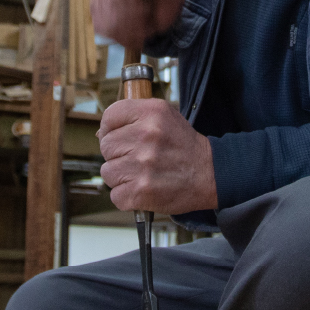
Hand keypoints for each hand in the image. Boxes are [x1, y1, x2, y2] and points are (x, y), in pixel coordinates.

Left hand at [98, 98, 216, 213]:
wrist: (210, 174)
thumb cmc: (184, 146)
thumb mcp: (165, 116)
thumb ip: (134, 117)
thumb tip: (100, 133)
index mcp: (152, 112)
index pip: (109, 117)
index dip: (111, 129)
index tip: (122, 137)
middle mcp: (146, 136)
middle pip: (106, 146)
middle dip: (118, 154)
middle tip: (139, 157)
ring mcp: (142, 165)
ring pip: (108, 172)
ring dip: (121, 176)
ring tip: (143, 173)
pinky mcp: (141, 191)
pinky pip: (115, 195)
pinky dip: (127, 196)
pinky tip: (143, 188)